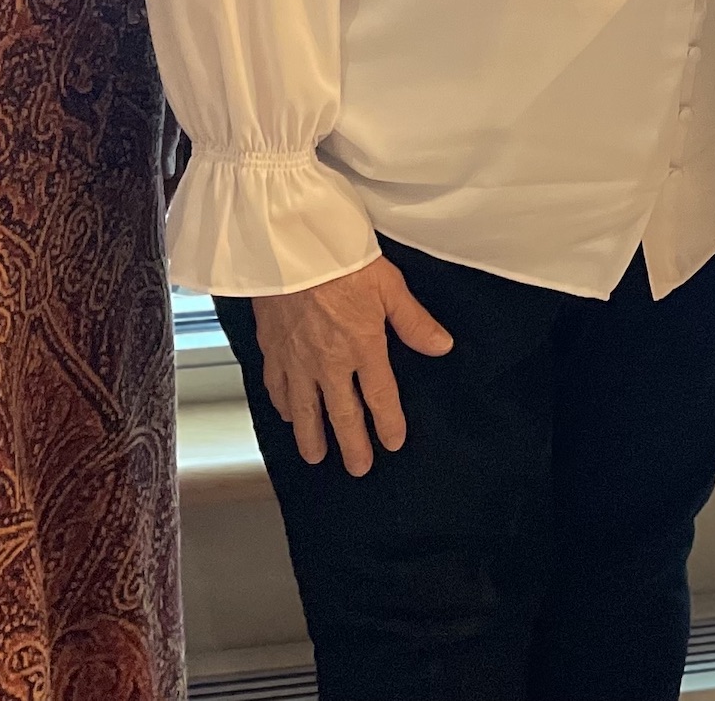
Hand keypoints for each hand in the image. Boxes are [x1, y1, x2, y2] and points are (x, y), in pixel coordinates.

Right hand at [250, 255, 452, 475]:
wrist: (290, 246)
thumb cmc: (342, 259)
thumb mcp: (389, 285)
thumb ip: (414, 322)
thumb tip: (442, 347)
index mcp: (363, 347)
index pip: (380, 396)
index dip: (388, 423)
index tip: (393, 444)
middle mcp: (329, 362)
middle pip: (342, 414)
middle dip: (352, 445)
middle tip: (358, 468)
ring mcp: (297, 360)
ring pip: (305, 410)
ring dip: (311, 436)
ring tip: (316, 457)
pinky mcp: (272, 349)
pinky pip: (276, 386)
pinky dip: (282, 405)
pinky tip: (286, 414)